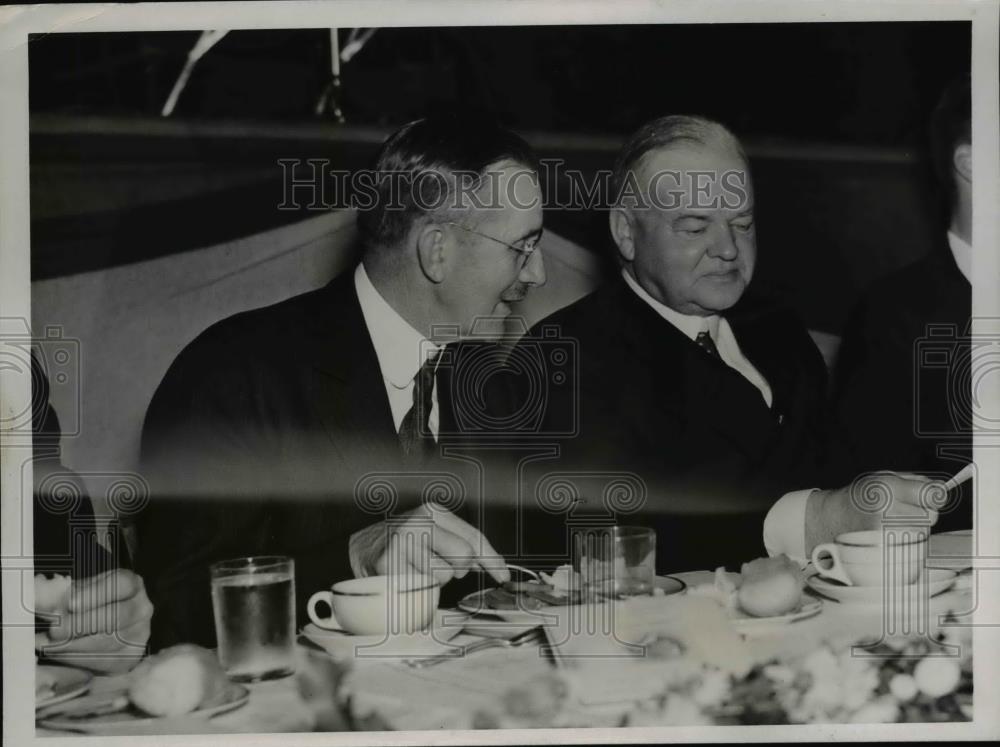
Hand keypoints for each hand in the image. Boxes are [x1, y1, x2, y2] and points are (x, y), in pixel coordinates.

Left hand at [35, 569, 153, 673]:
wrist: (102, 628)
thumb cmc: (88, 605)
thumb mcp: (78, 592)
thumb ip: (61, 594)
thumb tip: (38, 597)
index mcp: (132, 585)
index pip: (121, 584)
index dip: (96, 594)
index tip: (71, 604)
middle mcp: (142, 608)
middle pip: (117, 616)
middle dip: (81, 624)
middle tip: (54, 630)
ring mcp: (139, 635)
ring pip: (109, 642)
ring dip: (74, 645)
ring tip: (48, 644)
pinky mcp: (130, 658)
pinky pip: (104, 661)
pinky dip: (77, 659)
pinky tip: (59, 654)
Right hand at [349, 502, 509, 585]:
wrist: (359, 548)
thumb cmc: (401, 542)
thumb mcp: (432, 532)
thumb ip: (461, 544)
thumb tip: (494, 565)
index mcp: (432, 510)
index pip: (473, 537)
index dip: (492, 560)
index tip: (503, 575)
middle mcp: (418, 521)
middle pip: (464, 556)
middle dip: (457, 569)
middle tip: (436, 564)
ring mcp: (403, 541)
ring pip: (444, 576)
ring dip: (434, 580)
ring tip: (416, 569)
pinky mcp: (390, 563)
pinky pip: (422, 587)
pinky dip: (418, 589)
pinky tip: (405, 577)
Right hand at [805, 471, 943, 554]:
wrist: (830, 520)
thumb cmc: (859, 498)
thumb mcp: (883, 477)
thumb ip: (914, 482)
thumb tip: (942, 491)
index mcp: (888, 487)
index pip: (935, 495)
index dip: (934, 495)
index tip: (929, 496)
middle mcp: (888, 510)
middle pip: (932, 515)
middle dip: (921, 512)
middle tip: (898, 510)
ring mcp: (887, 533)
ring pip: (923, 532)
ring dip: (913, 528)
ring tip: (889, 523)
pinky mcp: (886, 550)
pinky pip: (913, 546)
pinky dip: (907, 542)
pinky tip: (888, 536)